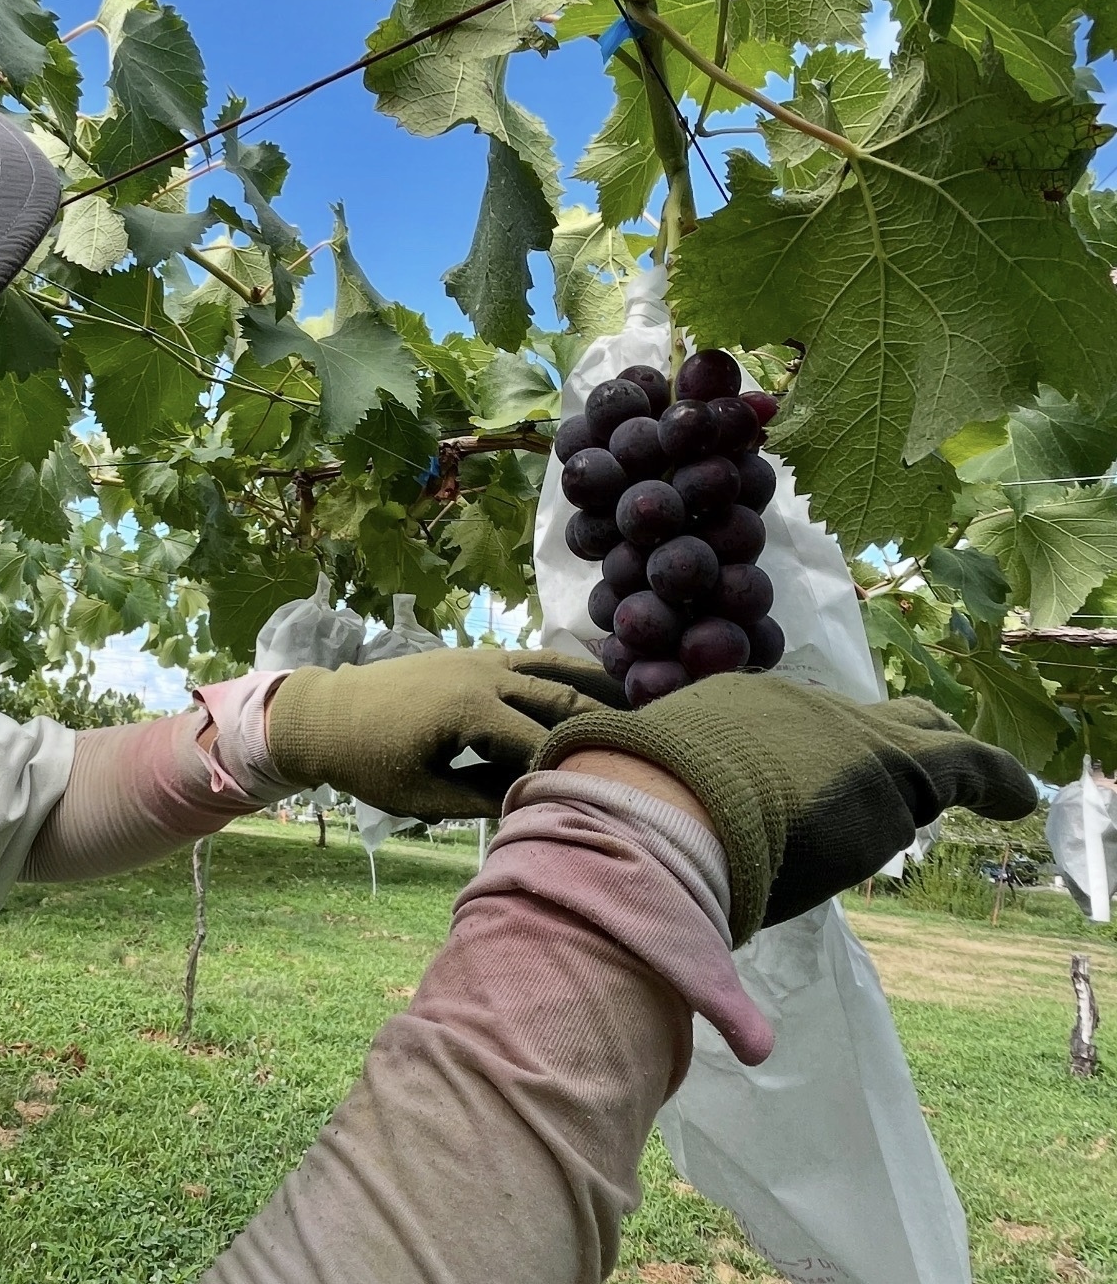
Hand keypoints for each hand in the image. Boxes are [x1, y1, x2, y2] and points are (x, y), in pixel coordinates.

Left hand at [265, 649, 626, 818]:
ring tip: (636, 704)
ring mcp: (480, 659)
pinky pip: (531, 658)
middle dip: (600, 724)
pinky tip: (592, 682)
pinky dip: (565, 668)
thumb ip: (481, 800)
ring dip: (594, 685)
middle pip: (558, 699)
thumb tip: (534, 806)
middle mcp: (483, 675)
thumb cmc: (368, 762)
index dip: (570, 770)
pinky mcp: (474, 655)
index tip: (604, 792)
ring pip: (552, 666)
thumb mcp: (422, 796)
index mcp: (469, 712)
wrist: (327, 713)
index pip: (539, 743)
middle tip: (646, 748)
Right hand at [533, 676, 1036, 944]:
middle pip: (848, 716)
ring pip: (911, 732)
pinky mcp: (893, 765)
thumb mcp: (617, 820)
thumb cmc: (616, 826)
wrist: (650, 815)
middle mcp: (784, 708)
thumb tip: (555, 866)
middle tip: (895, 758)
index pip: (778, 728)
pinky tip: (1018, 798)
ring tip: (967, 775)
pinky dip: (996, 779)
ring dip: (936, 758)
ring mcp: (840, 730)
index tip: (805, 783)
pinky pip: (968, 763)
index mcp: (721, 716)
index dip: (798, 755)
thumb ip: (611, 833)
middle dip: (875, 738)